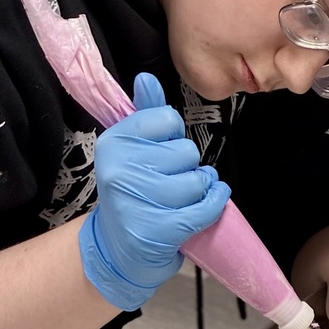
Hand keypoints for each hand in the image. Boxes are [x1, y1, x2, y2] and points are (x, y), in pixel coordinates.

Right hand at [79, 73, 230, 309]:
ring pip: (197, 180)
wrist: (116, 249)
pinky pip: (204, 207)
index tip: (161, 153)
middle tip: (171, 180)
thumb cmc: (131, 193)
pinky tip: (208, 203)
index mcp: (113, 142)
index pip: (167, 119)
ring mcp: (137, 202)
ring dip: (200, 189)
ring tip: (183, 197)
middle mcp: (120, 169)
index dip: (173, 137)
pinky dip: (214, 204)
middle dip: (187, 167)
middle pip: (186, 151)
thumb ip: (144, 114)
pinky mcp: (157, 231)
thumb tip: (147, 79)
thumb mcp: (131, 151)